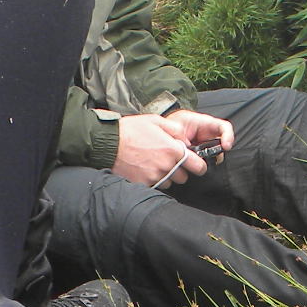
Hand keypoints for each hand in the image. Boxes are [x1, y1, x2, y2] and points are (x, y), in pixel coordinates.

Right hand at [111, 112, 232, 187]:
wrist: (108, 143)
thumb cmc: (130, 130)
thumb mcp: (155, 121)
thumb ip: (175, 130)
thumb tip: (186, 140)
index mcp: (172, 150)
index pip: (197, 166)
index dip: (199, 166)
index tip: (197, 166)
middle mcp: (166, 165)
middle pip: (183, 177)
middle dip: (178, 170)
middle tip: (167, 161)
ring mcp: (155, 176)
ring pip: (169, 183)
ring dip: (165, 176)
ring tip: (152, 164)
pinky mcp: (144, 184)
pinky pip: (155, 186)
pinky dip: (152, 180)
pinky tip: (144, 170)